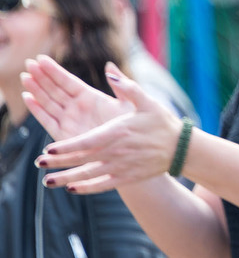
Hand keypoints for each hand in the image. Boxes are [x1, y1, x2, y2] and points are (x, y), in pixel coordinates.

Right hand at [22, 55, 129, 139]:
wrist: (129, 150)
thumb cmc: (132, 126)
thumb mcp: (127, 102)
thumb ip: (120, 84)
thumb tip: (109, 65)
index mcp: (90, 97)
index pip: (68, 81)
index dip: (55, 70)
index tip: (41, 58)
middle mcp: (77, 107)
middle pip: (55, 89)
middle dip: (41, 77)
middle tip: (28, 63)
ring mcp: (70, 120)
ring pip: (48, 103)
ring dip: (36, 90)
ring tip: (25, 77)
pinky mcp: (64, 135)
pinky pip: (48, 121)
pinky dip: (37, 110)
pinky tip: (28, 98)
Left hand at [25, 57, 180, 192]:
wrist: (180, 148)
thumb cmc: (162, 123)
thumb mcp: (147, 101)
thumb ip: (127, 86)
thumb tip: (109, 69)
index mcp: (118, 132)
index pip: (86, 142)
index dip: (66, 147)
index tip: (48, 150)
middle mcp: (116, 151)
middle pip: (82, 159)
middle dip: (59, 162)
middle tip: (39, 163)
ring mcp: (121, 167)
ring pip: (88, 175)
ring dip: (66, 178)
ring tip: (47, 182)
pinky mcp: (126, 177)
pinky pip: (102, 185)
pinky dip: (86, 188)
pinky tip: (72, 188)